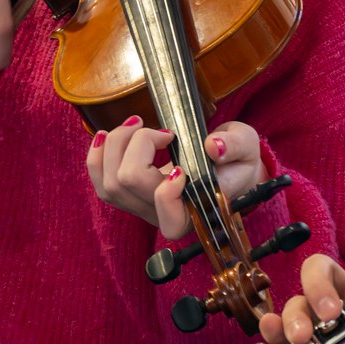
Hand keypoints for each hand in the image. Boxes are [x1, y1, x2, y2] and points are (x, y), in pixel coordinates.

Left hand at [87, 118, 261, 238]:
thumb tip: (213, 146)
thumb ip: (235, 145)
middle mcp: (163, 215)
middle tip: (164, 132)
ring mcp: (141, 206)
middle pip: (128, 183)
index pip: (170, 218)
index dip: (168, 190)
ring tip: (138, 124)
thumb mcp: (247, 146)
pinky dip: (97, 154)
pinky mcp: (127, 194)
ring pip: (109, 182)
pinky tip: (106, 134)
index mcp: (196, 212)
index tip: (181, 164)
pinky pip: (98, 181)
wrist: (226, 164)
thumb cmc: (236, 158)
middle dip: (140, 144)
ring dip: (117, 144)